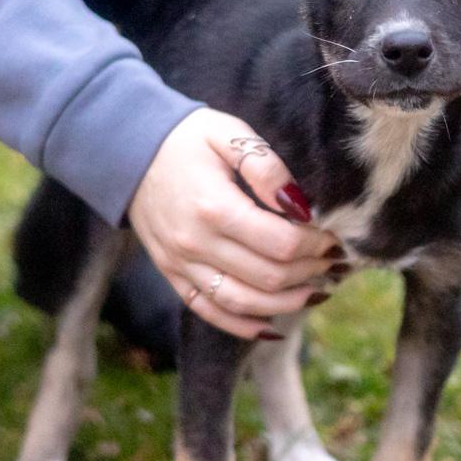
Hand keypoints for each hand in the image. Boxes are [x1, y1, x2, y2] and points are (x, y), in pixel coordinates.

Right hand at [127, 108, 342, 338]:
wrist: (128, 149)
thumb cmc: (187, 138)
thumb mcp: (230, 134)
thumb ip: (267, 167)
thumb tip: (299, 206)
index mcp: (215, 207)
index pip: (280, 243)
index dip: (315, 246)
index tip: (332, 238)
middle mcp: (196, 243)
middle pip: (268, 277)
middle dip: (309, 272)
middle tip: (331, 261)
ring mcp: (181, 264)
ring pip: (244, 303)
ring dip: (287, 303)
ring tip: (316, 291)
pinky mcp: (173, 274)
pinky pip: (210, 311)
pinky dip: (244, 325)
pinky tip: (274, 325)